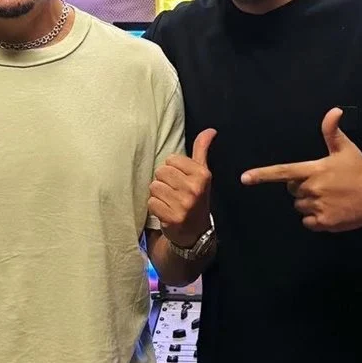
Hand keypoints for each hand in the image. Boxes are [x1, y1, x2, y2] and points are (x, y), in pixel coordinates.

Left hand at [149, 129, 215, 244]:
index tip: (181, 180)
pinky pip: (151, 202)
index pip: (171, 159)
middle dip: (164, 181)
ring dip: (158, 194)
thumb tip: (210, 130)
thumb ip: (202, 150)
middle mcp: (195, 189)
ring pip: (154, 187)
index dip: (172, 169)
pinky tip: (166, 211)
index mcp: (202, 175)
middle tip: (174, 192)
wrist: (195, 232)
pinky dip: (155, 207)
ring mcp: (184, 205)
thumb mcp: (202, 174)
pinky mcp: (172, 218)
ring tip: (170, 201)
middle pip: (161, 172)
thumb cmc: (196, 197)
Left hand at [240, 108, 361, 231]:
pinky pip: (308, 222)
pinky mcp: (325, 223)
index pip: (283, 172)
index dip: (262, 175)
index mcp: (314, 170)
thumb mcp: (345, 149)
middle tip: (323, 184)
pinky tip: (331, 210)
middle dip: (302, 188)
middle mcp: (313, 189)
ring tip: (330, 197)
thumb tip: (334, 110)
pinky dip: (315, 219)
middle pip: (292, 190)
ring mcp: (318, 207)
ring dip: (309, 203)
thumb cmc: (360, 170)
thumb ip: (332, 131)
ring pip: (299, 207)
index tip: (244, 178)